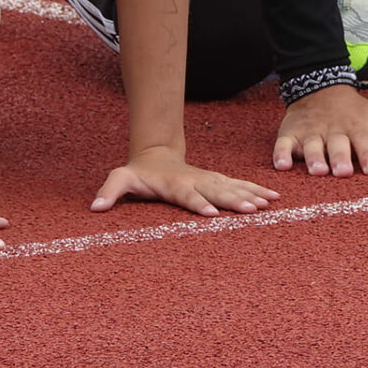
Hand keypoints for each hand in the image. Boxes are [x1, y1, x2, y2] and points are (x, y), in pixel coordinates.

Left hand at [92, 145, 280, 215]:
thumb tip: (95, 207)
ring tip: (268, 204)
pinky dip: (256, 190)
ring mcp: (208, 179)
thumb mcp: (121, 177)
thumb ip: (110, 190)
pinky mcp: (217, 181)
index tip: (211, 214)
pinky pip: (239, 185)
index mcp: (174, 184)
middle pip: (216, 191)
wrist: (157, 153)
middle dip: (234, 200)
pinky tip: (273, 198)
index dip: (198, 204)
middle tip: (252, 210)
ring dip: (250, 194)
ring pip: (232, 186)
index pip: (187, 195)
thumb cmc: (139, 172)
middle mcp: (195, 180)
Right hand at [271, 83, 367, 175]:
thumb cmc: (356, 113)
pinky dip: (281, 154)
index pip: (365, 143)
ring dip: (315, 158)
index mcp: (358, 128)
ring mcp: (311, 133)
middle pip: (337, 145)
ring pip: (312, 146)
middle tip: (343, 171)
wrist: (321, 87)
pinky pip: (283, 145)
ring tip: (318, 170)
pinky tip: (282, 166)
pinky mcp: (290, 134)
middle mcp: (334, 131)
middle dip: (341, 158)